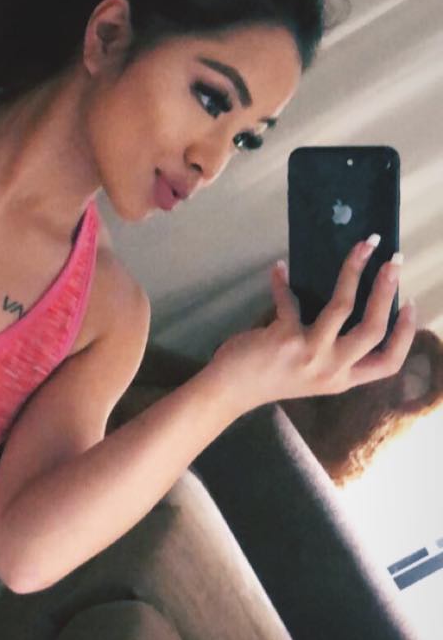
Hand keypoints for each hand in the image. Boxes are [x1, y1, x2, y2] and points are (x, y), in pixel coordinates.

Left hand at [210, 238, 417, 412]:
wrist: (229, 391)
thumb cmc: (272, 377)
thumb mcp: (313, 374)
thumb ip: (334, 350)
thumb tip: (351, 302)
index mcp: (343, 379)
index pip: (388, 362)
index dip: (405, 334)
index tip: (410, 304)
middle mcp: (331, 370)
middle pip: (373, 329)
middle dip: (387, 290)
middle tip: (394, 261)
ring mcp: (309, 354)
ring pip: (343, 307)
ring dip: (354, 271)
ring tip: (361, 247)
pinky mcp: (284, 339)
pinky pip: (289, 300)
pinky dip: (282, 281)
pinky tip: (279, 268)